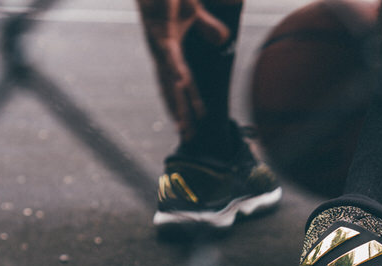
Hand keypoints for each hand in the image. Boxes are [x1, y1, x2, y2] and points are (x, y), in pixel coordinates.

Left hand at [136, 0, 230, 138]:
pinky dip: (174, 69)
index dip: (188, 103)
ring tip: (182, 122)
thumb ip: (208, 27)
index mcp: (170, 51)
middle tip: (187, 136)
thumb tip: (223, 40)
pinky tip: (181, 83)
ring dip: (176, 100)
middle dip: (180, 113)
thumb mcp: (194, 11)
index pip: (182, 83)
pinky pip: (169, 53)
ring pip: (169, 78)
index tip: (194, 123)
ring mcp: (158, 44)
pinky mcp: (159, 30)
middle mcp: (161, 53)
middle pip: (173, 89)